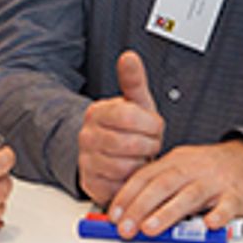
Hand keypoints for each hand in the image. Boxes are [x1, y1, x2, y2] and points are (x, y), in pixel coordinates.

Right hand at [77, 50, 164, 204]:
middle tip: (150, 144)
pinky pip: (120, 186)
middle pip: (129, 143)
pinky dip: (132, 181)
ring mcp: (87, 160)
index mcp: (97, 112)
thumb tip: (129, 57)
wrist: (112, 155)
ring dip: (141, 164)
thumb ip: (133, 80)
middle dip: (149, 145)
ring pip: (126, 166)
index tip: (155, 126)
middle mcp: (87, 136)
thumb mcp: (135, 103)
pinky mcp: (91, 183)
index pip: (128, 115)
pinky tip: (133, 172)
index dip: (150, 124)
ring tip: (141, 157)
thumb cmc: (128, 129)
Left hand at [108, 139, 242, 238]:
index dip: (127, 195)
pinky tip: (209, 225)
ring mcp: (213, 182)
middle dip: (140, 207)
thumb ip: (157, 188)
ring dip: (167, 213)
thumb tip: (129, 214)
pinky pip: (227, 205)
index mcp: (174, 162)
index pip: (145, 176)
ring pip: (189, 195)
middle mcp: (191, 170)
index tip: (114, 215)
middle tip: (125, 228)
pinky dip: (218, 215)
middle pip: (162, 185)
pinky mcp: (236, 195)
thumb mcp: (179, 169)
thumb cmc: (207, 169)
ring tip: (150, 229)